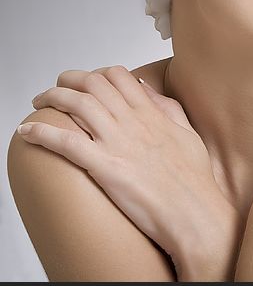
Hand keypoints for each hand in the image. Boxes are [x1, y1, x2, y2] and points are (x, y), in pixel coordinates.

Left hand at [20, 65, 238, 276]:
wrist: (193, 211)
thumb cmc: (193, 180)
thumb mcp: (187, 134)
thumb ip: (168, 108)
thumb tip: (146, 90)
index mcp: (152, 114)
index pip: (118, 76)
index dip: (96, 74)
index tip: (86, 83)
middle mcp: (133, 122)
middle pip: (93, 84)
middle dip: (67, 81)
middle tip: (55, 90)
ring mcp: (118, 143)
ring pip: (77, 105)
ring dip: (51, 98)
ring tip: (39, 104)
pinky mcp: (105, 167)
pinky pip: (66, 143)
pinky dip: (42, 134)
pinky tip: (26, 133)